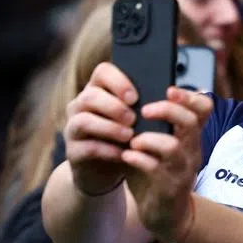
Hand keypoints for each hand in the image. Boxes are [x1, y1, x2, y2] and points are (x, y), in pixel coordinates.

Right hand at [64, 62, 136, 195]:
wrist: (107, 171)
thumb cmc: (125, 140)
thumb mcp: (136, 121)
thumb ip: (145, 107)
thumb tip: (170, 97)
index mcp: (99, 90)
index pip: (102, 71)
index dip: (118, 81)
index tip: (135, 97)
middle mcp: (81, 106)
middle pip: (90, 96)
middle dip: (114, 106)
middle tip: (133, 119)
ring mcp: (73, 128)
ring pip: (83, 120)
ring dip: (109, 127)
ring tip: (129, 136)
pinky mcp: (73, 151)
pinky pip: (86, 147)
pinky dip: (106, 150)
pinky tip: (122, 154)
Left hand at [121, 87, 213, 242]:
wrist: (164, 214)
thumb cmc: (157, 173)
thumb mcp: (159, 145)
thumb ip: (151, 123)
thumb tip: (128, 94)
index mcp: (190, 136)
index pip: (204, 109)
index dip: (190, 96)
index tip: (169, 90)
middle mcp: (192, 150)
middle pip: (189, 121)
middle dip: (166, 110)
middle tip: (144, 110)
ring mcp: (182, 170)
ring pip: (172, 146)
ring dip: (149, 139)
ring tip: (132, 141)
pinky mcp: (169, 188)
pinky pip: (155, 169)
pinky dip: (138, 160)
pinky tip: (126, 157)